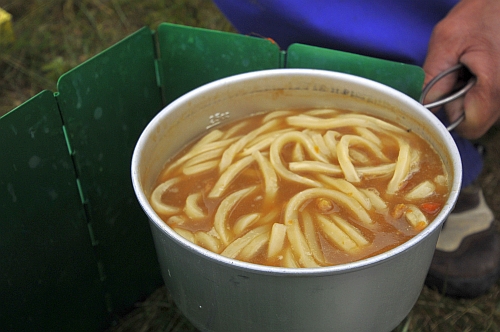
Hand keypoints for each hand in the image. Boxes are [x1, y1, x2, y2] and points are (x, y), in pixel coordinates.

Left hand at [422, 0, 499, 138]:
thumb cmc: (480, 14)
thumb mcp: (446, 42)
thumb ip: (433, 78)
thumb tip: (422, 107)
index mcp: (494, 88)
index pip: (470, 127)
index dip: (451, 118)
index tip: (442, 99)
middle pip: (477, 120)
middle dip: (460, 103)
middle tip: (456, 75)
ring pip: (484, 110)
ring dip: (470, 95)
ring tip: (469, 68)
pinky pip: (491, 98)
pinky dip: (480, 88)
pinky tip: (478, 67)